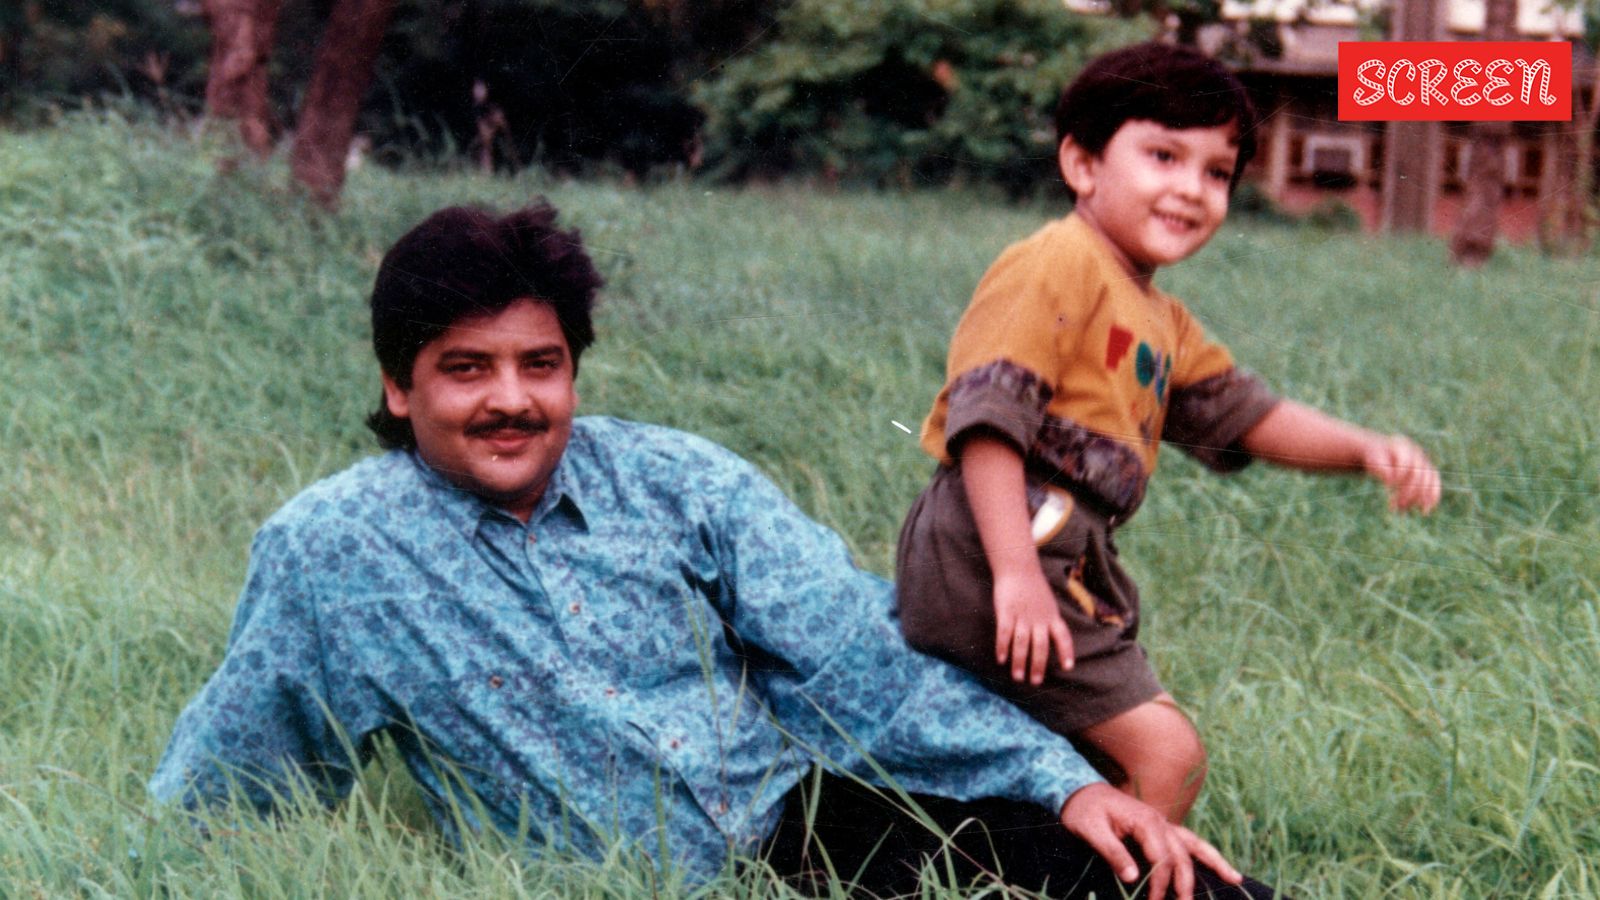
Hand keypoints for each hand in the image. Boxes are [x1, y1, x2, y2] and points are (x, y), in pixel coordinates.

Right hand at [993, 568, 1072, 684]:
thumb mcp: (1048, 602)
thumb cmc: (1032, 586)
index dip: (1066, 652)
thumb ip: (1049, 620)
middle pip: (1040, 646)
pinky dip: (1002, 647)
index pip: (1063, 636)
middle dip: (1038, 666)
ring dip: (1019, 662)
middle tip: (1035, 681)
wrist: (1017, 567)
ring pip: (1022, 644)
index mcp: (1052, 616)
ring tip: (1017, 677)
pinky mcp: (1006, 612)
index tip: (1068, 667)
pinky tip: (1001, 659)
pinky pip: (1005, 633)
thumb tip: (1051, 638)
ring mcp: (1022, 616)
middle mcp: (1039, 618)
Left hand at [1060, 783, 1240, 899]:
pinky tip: (1221, 865)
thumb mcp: (1091, 831)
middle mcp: (1160, 821)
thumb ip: (1112, 852)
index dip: (1159, 883)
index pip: (1161, 858)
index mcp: (1145, 821)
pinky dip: (1206, 853)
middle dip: (1185, 883)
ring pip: (1195, 844)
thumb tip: (1132, 878)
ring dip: (1214, 862)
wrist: (1081, 792)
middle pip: (1181, 856)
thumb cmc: (1084, 811)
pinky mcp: (1162, 829)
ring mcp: (1164, 824)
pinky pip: (1190, 841)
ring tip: (1235, 878)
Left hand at [1362, 434, 1439, 513]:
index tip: (1388, 486)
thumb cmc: (1375, 457)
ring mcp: (1424, 462)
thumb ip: (1380, 468)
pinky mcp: (1428, 472)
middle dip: (1407, 493)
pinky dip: (1432, 497)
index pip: (1405, 462)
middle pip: (1416, 475)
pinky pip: (1434, 484)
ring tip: (1404, 511)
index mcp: (1402, 446)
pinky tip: (1426, 510)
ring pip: (1426, 482)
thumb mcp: (1372, 460)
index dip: (1399, 475)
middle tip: (1396, 506)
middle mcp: (1416, 453)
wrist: (1383, 452)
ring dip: (1417, 499)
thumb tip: (1389, 479)